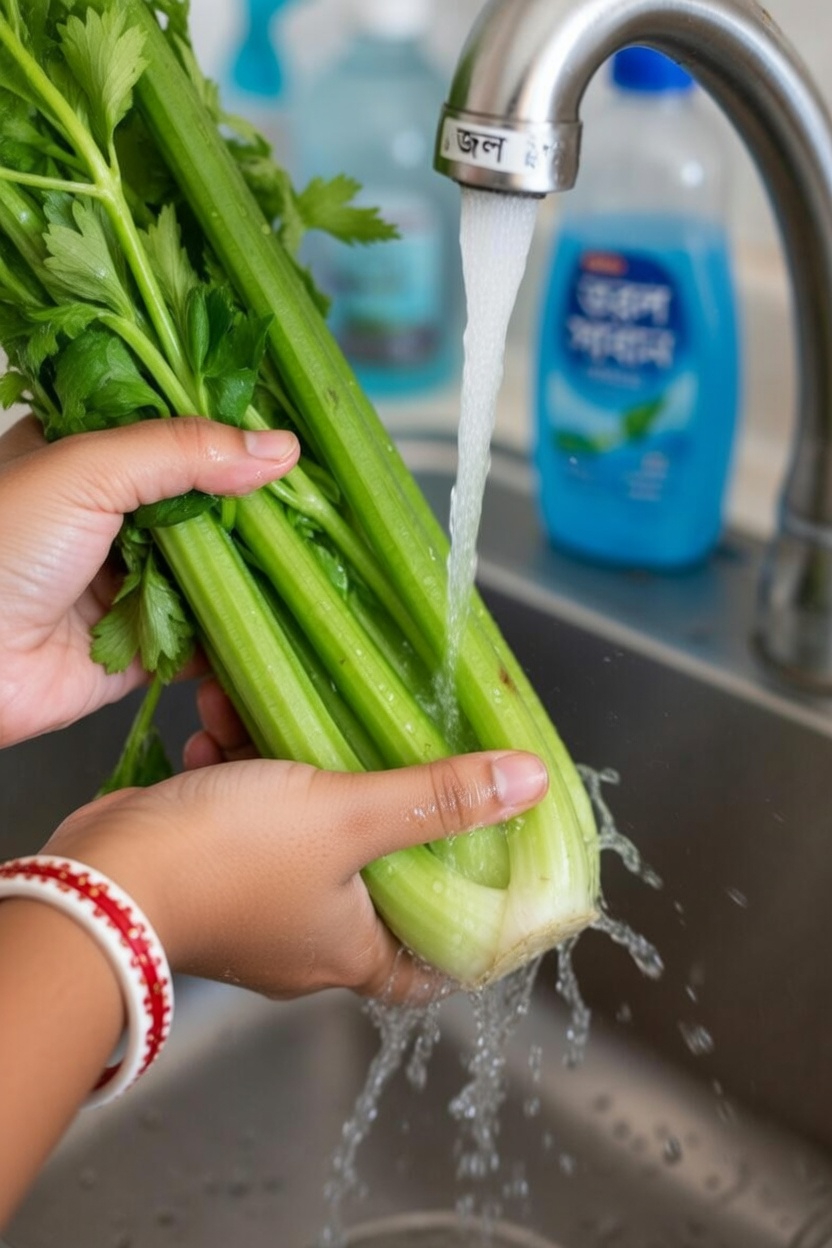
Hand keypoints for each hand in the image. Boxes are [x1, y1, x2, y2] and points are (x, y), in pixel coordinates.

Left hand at [0, 416, 298, 747]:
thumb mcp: (85, 469)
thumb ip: (182, 451)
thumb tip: (278, 448)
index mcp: (81, 457)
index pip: (169, 430)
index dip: (225, 429)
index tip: (288, 430)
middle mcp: (106, 517)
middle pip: (197, 502)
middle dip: (248, 504)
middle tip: (314, 498)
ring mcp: (124, 583)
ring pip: (209, 569)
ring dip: (251, 568)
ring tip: (313, 553)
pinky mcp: (139, 648)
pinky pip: (203, 637)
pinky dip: (237, 631)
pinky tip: (282, 613)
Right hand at [42, 749, 548, 1001]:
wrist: (100, 876)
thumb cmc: (230, 861)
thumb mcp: (348, 816)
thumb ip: (437, 797)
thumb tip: (531, 783)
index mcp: (353, 950)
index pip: (434, 965)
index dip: (468, 925)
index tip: (490, 870)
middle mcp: (307, 941)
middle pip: (372, 878)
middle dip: (378, 806)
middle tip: (392, 753)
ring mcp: (254, 908)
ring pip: (299, 833)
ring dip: (293, 769)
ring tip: (274, 716)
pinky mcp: (206, 873)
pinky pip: (242, 817)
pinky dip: (238, 770)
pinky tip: (220, 726)